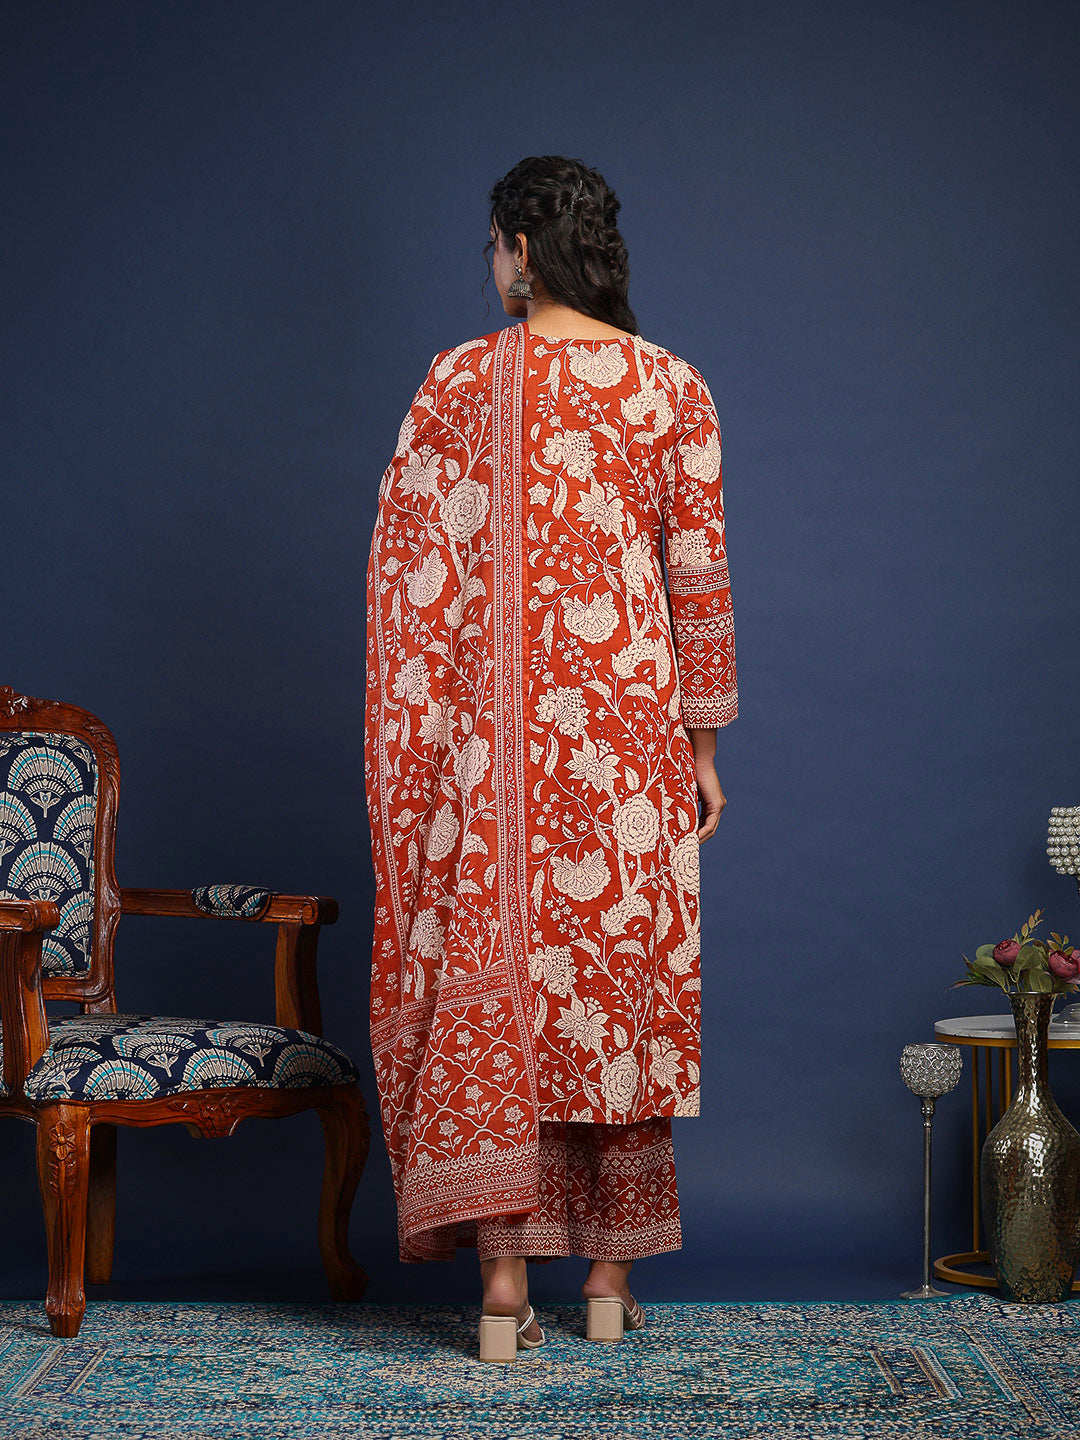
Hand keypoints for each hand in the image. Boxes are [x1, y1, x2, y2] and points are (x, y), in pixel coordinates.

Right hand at [687, 727, 726, 841]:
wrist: (698, 758)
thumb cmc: (687, 770)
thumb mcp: (682, 791)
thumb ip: (680, 801)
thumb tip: (662, 811)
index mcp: (708, 802)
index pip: (703, 823)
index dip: (694, 834)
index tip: (683, 842)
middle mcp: (716, 805)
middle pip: (708, 829)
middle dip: (697, 841)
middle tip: (684, 850)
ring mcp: (718, 805)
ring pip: (710, 829)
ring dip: (699, 839)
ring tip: (686, 848)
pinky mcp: (718, 804)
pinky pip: (710, 824)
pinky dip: (702, 833)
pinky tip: (692, 839)